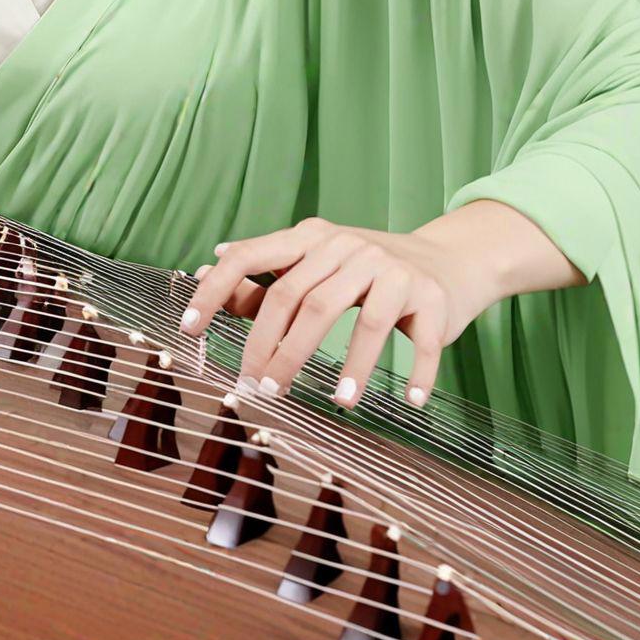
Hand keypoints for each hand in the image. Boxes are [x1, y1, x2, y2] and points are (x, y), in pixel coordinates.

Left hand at [176, 216, 500, 407]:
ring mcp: (395, 271)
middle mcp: (351, 247)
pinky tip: (409, 400)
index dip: (216, 291)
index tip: (190, 328)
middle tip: (262, 388)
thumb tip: (205, 269)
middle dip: (276, 348)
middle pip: (303, 298)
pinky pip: (421, 339)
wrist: (450, 259)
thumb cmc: (368, 271)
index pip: (252, 257)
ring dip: (350, 366)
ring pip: (364, 321)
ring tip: (338, 402)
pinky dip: (415, 371)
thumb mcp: (316, 267)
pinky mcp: (432, 297)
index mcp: (312, 238)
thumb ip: (263, 277)